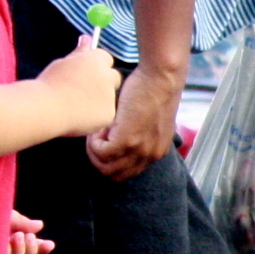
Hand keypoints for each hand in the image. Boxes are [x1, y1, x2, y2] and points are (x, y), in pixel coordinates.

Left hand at [5, 210, 52, 253]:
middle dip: (32, 250)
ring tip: (17, 235)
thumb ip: (22, 222)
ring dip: (21, 251)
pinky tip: (5, 242)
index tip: (50, 244)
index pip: (25, 250)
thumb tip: (40, 226)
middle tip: (30, 236)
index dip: (39, 249)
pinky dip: (8, 253)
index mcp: (1, 240)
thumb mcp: (4, 214)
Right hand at [42, 32, 124, 138]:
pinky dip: (96, 115)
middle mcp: (107, 76)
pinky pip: (105, 113)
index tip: (85, 71)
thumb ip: (79, 53)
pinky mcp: (109, 114)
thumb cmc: (50, 83)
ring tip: (75, 105)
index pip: (105, 58)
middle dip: (103, 82)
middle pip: (113, 77)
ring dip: (99, 99)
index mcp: (96, 60)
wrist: (47, 108)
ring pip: (109, 97)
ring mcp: (110, 96)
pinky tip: (79, 117)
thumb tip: (87, 37)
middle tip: (83, 89)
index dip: (95, 65)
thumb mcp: (63, 63)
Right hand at [87, 62, 178, 178]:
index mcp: (156, 153)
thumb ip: (139, 136)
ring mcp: (139, 150)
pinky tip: (100, 124)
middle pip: (114, 175)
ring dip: (95, 150)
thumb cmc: (152, 92)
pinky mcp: (127, 140)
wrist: (161, 78)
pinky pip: (100, 152)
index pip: (126, 172)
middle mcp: (150, 156)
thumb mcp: (149, 121)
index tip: (107, 139)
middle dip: (99, 159)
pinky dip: (94, 141)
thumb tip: (115, 138)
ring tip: (98, 129)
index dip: (111, 158)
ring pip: (105, 167)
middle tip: (97, 136)